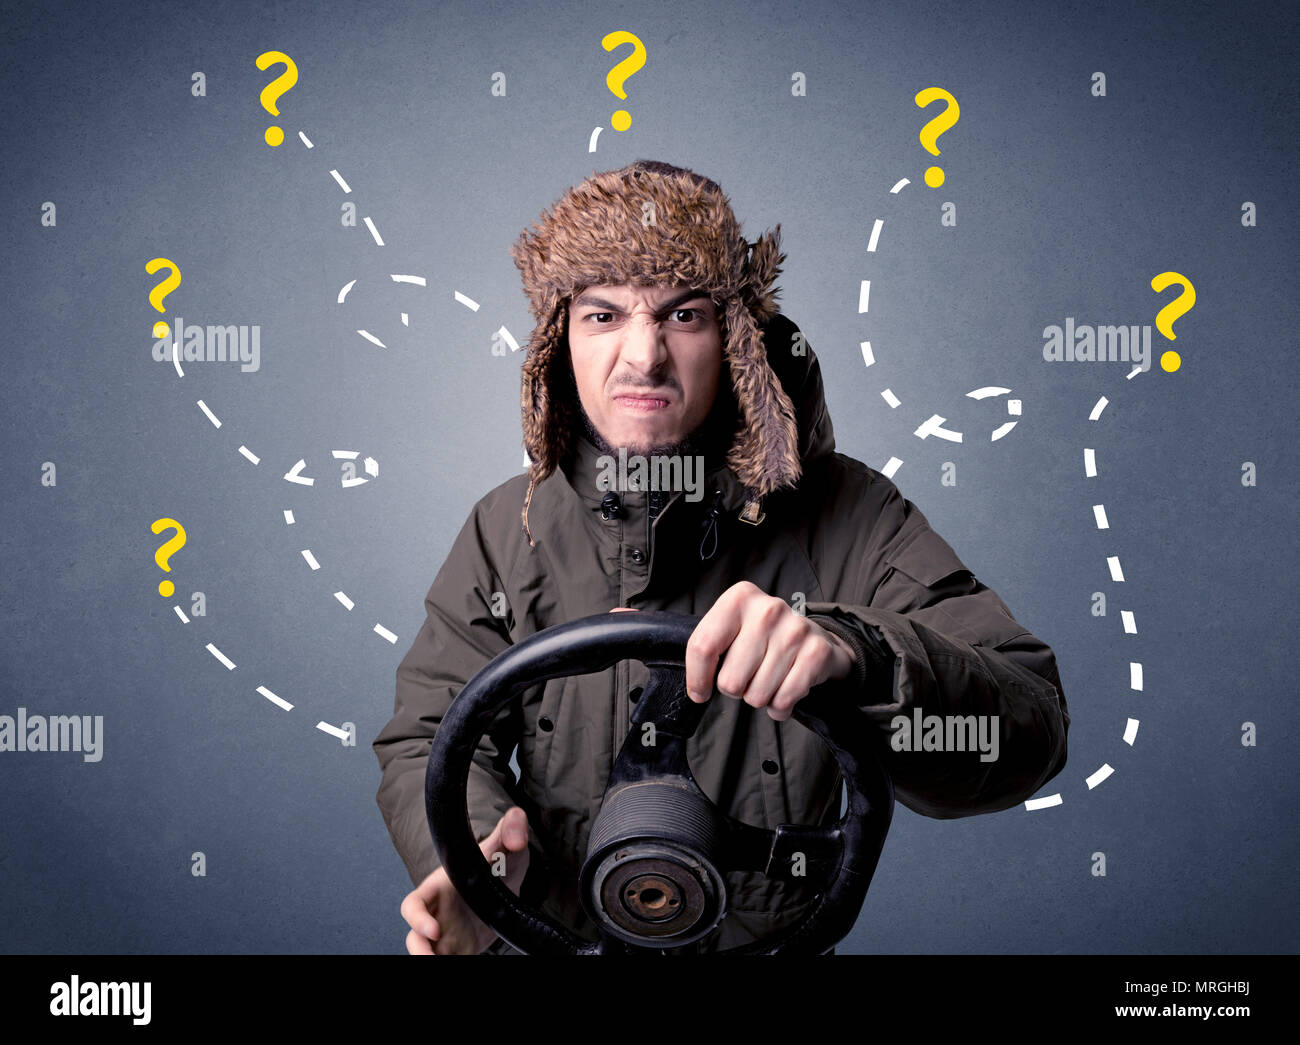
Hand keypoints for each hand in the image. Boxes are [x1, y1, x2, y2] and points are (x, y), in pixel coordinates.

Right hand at [400, 806, 529, 954]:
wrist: (507, 885)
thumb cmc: (497, 862)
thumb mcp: (505, 848)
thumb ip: (509, 831)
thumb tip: (516, 818)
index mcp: (440, 887)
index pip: (415, 902)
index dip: (418, 917)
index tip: (434, 930)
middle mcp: (438, 912)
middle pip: (414, 934)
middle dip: (418, 949)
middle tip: (432, 958)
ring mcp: (447, 933)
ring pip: (427, 950)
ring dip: (428, 958)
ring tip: (441, 966)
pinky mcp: (460, 948)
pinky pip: (448, 959)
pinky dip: (451, 964)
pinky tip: (466, 962)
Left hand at [684, 582, 856, 721]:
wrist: (814, 637)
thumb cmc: (762, 637)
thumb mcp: (732, 628)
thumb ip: (710, 647)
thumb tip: (697, 688)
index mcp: (739, 598)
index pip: (703, 646)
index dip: (697, 678)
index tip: (700, 692)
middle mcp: (768, 610)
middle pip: (729, 680)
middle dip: (735, 689)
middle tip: (747, 676)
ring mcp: (795, 630)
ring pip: (757, 695)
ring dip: (759, 697)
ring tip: (768, 679)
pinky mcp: (816, 652)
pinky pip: (784, 701)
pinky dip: (780, 706)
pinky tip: (784, 690)